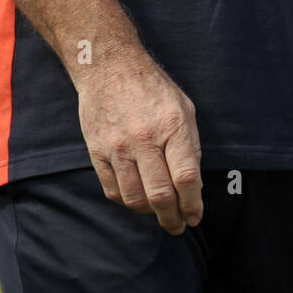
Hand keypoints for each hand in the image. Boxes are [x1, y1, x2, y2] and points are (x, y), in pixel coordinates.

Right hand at [76, 47, 202, 235]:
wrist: (109, 66)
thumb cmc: (152, 87)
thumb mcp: (183, 107)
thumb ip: (190, 145)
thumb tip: (192, 186)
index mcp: (172, 125)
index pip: (186, 178)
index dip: (193, 204)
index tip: (195, 216)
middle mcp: (145, 138)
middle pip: (161, 195)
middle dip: (173, 219)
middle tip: (178, 226)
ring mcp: (118, 146)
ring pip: (135, 199)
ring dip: (150, 214)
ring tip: (159, 214)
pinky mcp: (98, 151)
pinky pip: (112, 191)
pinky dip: (127, 202)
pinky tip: (137, 199)